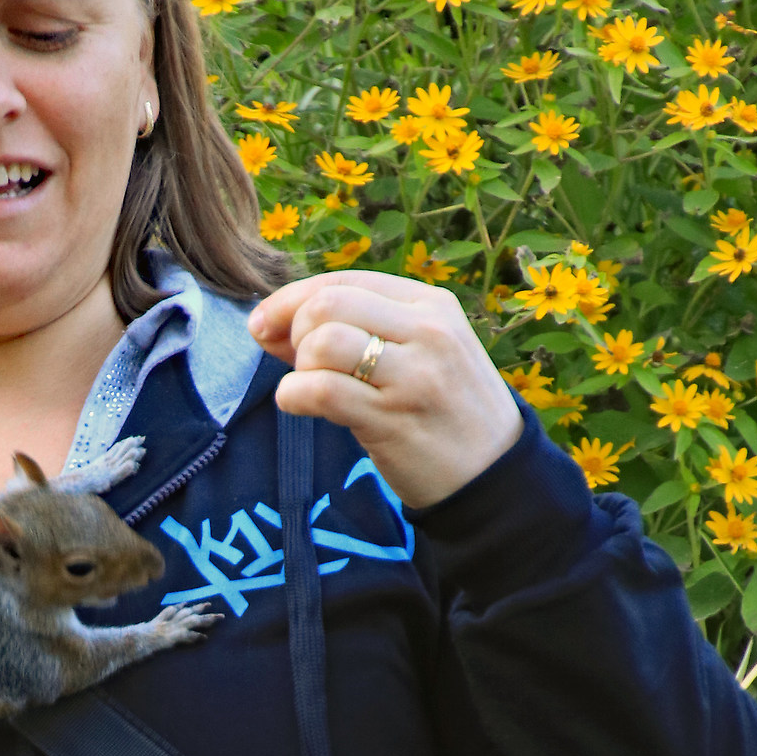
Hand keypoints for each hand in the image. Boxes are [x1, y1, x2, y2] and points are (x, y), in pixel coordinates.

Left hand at [248, 272, 522, 510]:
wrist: (493, 475)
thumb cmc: (443, 413)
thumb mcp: (417, 356)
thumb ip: (353, 332)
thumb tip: (266, 325)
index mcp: (432, 306)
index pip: (345, 280)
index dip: (291, 300)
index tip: (263, 326)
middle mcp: (427, 332)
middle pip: (327, 303)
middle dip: (293, 331)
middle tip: (299, 365)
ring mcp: (413, 375)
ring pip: (322, 341)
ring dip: (299, 366)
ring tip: (312, 389)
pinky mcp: (394, 419)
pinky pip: (320, 390)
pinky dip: (293, 396)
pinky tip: (300, 406)